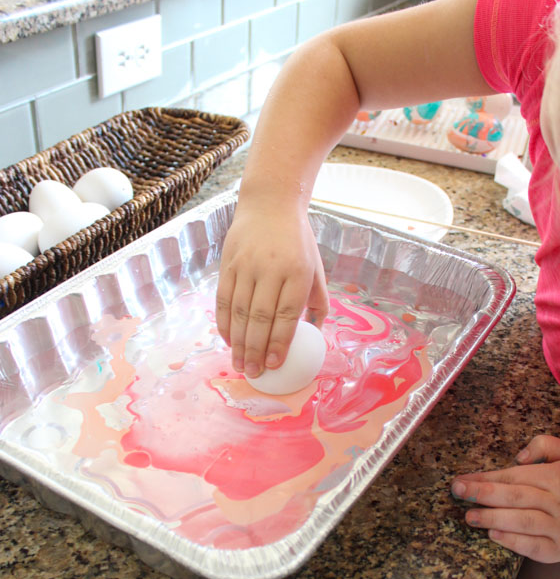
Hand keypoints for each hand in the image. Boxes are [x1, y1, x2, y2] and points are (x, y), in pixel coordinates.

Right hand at [215, 201, 328, 377]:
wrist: (270, 205)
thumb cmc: (298, 242)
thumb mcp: (316, 268)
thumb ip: (317, 302)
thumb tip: (316, 335)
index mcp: (297, 272)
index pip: (286, 314)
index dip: (280, 342)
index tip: (275, 364)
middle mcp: (270, 269)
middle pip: (260, 317)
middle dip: (256, 350)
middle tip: (254, 373)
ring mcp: (246, 266)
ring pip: (238, 311)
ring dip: (238, 343)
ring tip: (239, 364)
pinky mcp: (228, 264)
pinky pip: (223, 299)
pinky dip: (224, 323)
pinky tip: (229, 340)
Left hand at [450, 435, 559, 562]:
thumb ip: (543, 444)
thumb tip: (520, 457)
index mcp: (558, 477)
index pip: (515, 476)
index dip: (487, 478)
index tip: (463, 479)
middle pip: (516, 497)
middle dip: (483, 494)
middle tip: (458, 492)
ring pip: (523, 522)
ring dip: (492, 519)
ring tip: (469, 516)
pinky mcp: (558, 550)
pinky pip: (533, 547)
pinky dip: (512, 541)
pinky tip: (493, 534)